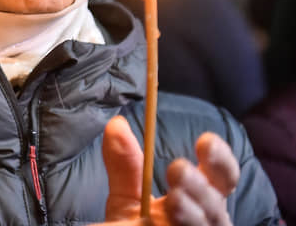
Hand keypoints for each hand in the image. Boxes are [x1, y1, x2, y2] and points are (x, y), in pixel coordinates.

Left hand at [96, 115, 237, 224]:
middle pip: (217, 205)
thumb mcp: (129, 201)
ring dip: (192, 213)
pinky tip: (168, 223)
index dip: (219, 158)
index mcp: (201, 202)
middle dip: (200, 186)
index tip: (204, 141)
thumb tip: (115, 124)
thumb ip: (125, 166)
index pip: (223, 178)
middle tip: (178, 169)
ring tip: (174, 201)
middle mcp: (209, 224)